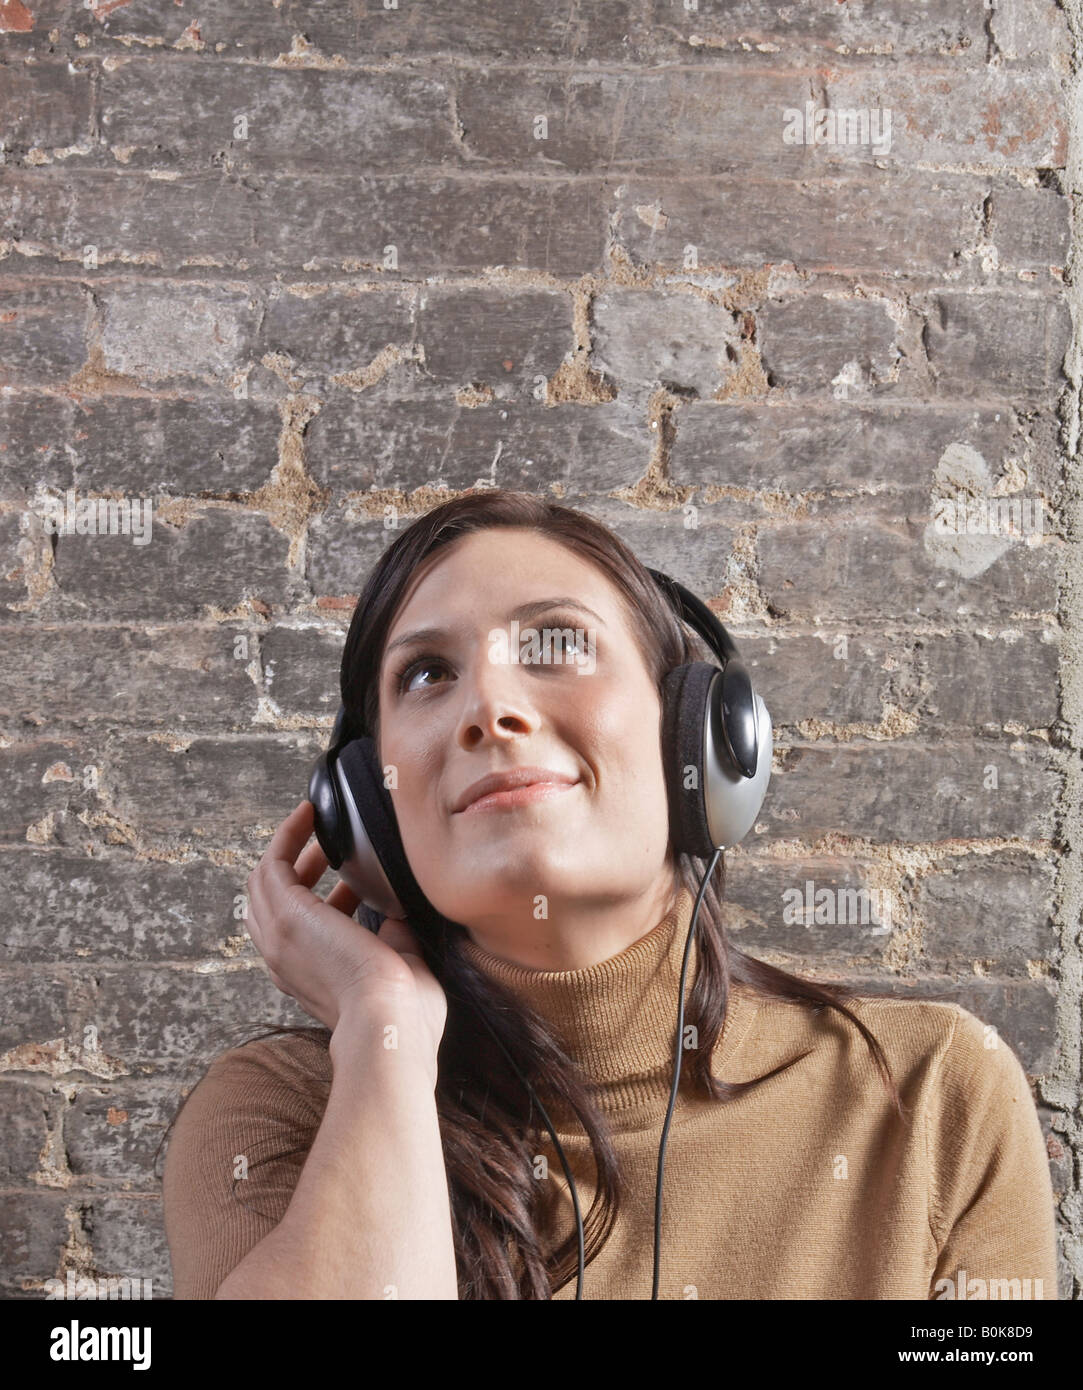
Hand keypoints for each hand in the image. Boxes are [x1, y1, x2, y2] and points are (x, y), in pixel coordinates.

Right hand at [244, 800, 447, 1057]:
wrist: (390, 1021)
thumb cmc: (403, 1012)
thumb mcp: (397, 970)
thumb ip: (392, 941)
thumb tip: (397, 918)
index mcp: (306, 979)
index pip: (294, 933)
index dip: (317, 900)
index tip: (348, 882)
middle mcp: (284, 959)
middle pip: (268, 902)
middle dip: (297, 869)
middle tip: (331, 848)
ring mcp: (280, 936)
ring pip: (264, 880)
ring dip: (289, 847)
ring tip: (318, 822)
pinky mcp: (288, 913)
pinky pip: (274, 862)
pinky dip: (288, 834)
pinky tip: (310, 813)